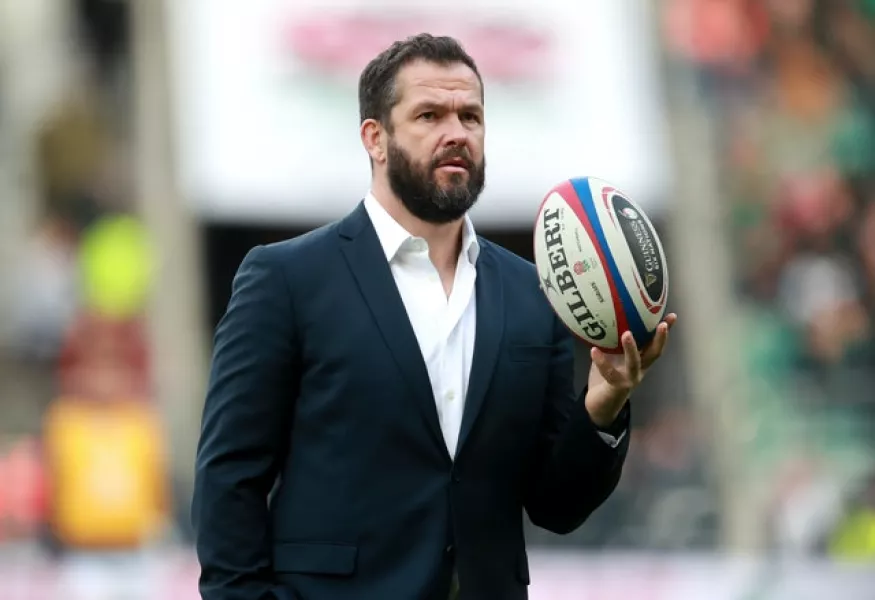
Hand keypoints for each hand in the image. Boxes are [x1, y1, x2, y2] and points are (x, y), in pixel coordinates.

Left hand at [585, 313, 677, 427]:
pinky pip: (610, 373)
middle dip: (660, 339)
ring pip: (634, 363)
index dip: (664, 331)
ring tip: (627, 334)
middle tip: (662, 324)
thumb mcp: (611, 355)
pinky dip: (601, 362)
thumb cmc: (606, 376)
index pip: (655, 344)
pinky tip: (593, 350)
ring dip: (632, 348)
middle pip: (654, 354)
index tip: (672, 316)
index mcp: (641, 362)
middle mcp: (639, 370)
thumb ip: (612, 341)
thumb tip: (605, 316)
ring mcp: (629, 380)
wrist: (599, 405)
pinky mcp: (616, 387)